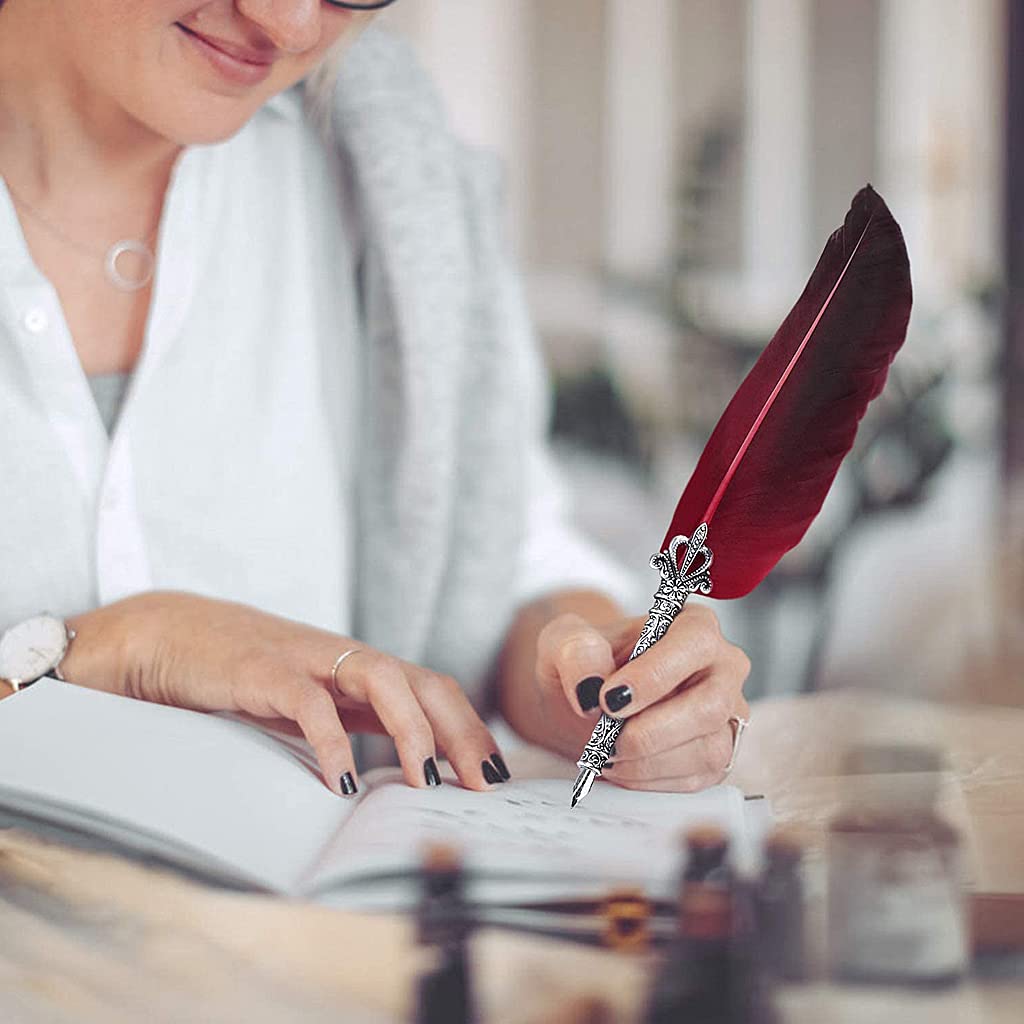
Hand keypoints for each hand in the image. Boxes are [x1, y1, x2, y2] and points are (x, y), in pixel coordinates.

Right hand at [62, 591, 508, 796]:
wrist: (173, 636)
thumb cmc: (248, 677)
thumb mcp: (312, 702)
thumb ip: (353, 722)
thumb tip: (401, 770)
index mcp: (360, 670)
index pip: (433, 691)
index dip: (469, 728)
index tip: (493, 775)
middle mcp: (345, 659)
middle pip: (423, 682)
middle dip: (460, 732)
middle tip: (481, 785)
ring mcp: (307, 661)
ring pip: (382, 679)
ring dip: (413, 731)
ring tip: (428, 781)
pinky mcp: (264, 672)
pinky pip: (309, 704)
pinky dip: (332, 744)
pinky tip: (345, 782)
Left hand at [534, 603, 749, 791]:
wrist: (588, 700)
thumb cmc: (587, 663)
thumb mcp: (564, 642)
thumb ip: (575, 650)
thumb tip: (591, 681)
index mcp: (694, 625)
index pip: (694, 643)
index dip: (653, 675)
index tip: (609, 699)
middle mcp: (722, 668)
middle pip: (710, 706)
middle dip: (651, 732)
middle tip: (605, 739)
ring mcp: (726, 715)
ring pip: (708, 750)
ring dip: (647, 762)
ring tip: (605, 752)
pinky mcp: (717, 756)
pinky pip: (697, 779)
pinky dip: (650, 780)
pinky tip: (619, 766)